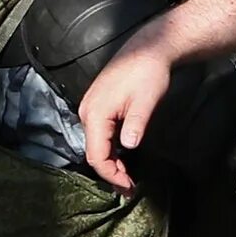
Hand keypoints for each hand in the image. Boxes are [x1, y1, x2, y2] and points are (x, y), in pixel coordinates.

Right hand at [79, 39, 175, 191]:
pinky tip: (123, 158)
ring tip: (127, 178)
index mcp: (95, 113)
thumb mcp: (146, 100)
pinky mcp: (97, 107)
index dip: (112, 174)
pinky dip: (110, 149)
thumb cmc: (148, 73)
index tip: (129, 187)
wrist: (148, 49)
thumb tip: (128, 146)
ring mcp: (90, 109)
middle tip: (130, 188)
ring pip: (96, 145)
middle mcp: (87, 113)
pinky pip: (99, 135)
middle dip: (111, 172)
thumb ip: (136, 123)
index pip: (97, 155)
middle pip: (94, 152)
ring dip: (111, 162)